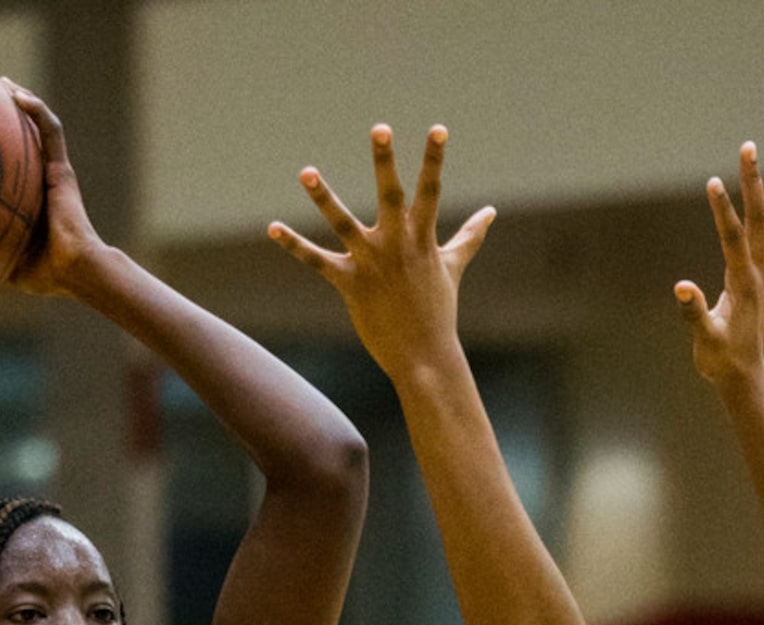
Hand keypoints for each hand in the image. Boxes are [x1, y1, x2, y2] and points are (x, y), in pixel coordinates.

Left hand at [3, 84, 102, 295]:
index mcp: (32, 198)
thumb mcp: (5, 259)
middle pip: (26, 138)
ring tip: (2, 83)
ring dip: (23, 101)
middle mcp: (44, 180)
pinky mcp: (62, 169)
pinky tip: (16, 95)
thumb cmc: (46, 272)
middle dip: (8, 114)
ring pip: (39, 126)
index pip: (15, 164)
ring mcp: (55, 172)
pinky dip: (36, 110)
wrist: (74, 269)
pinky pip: (50, 131)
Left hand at [268, 126, 494, 382]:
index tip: (438, 129)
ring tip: (306, 171)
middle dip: (385, 162)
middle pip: (391, 195)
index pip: (431, 190)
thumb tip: (491, 212)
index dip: (435, 159)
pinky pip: (317, 262)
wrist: (425, 357)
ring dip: (324, 198)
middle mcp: (397, 245)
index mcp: (422, 238)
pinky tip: (272, 228)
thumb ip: (469, 236)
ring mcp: (372, 263)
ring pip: (344, 224)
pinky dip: (294, 246)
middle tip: (380, 128)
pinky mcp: (351, 284)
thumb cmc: (438, 311)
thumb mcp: (453, 267)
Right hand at [674, 142, 763, 386]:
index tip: (713, 181)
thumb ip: (694, 314)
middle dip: (755, 181)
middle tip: (748, 146)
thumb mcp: (705, 341)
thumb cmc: (722, 361)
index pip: (733, 239)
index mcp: (744, 283)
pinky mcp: (761, 274)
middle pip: (761, 217)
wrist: (745, 375)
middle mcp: (759, 271)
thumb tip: (681, 287)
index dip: (722, 211)